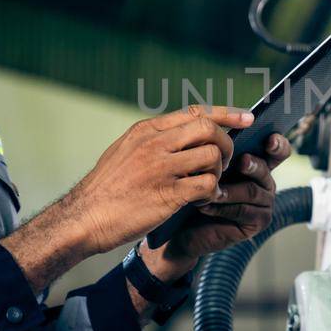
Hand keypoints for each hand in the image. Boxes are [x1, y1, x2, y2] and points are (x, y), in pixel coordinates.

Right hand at [68, 104, 247, 255]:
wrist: (84, 218)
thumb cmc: (106, 189)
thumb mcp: (124, 151)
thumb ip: (153, 140)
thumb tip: (183, 134)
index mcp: (146, 131)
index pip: (196, 112)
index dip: (226, 114)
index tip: (247, 118)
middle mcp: (155, 144)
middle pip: (209, 129)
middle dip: (226, 144)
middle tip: (223, 162)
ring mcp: (161, 168)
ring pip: (212, 156)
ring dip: (218, 172)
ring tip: (209, 184)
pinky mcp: (167, 194)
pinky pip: (206, 186)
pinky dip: (212, 193)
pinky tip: (204, 201)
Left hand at [145, 132, 294, 276]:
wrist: (183, 227)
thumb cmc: (194, 189)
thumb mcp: (206, 163)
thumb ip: (217, 146)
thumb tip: (220, 125)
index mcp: (258, 161)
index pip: (278, 149)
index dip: (277, 143)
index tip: (269, 139)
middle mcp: (265, 181)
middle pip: (266, 168)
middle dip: (254, 164)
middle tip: (242, 161)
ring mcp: (263, 203)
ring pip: (253, 190)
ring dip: (230, 188)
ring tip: (211, 187)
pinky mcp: (257, 223)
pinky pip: (243, 211)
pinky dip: (223, 207)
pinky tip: (205, 204)